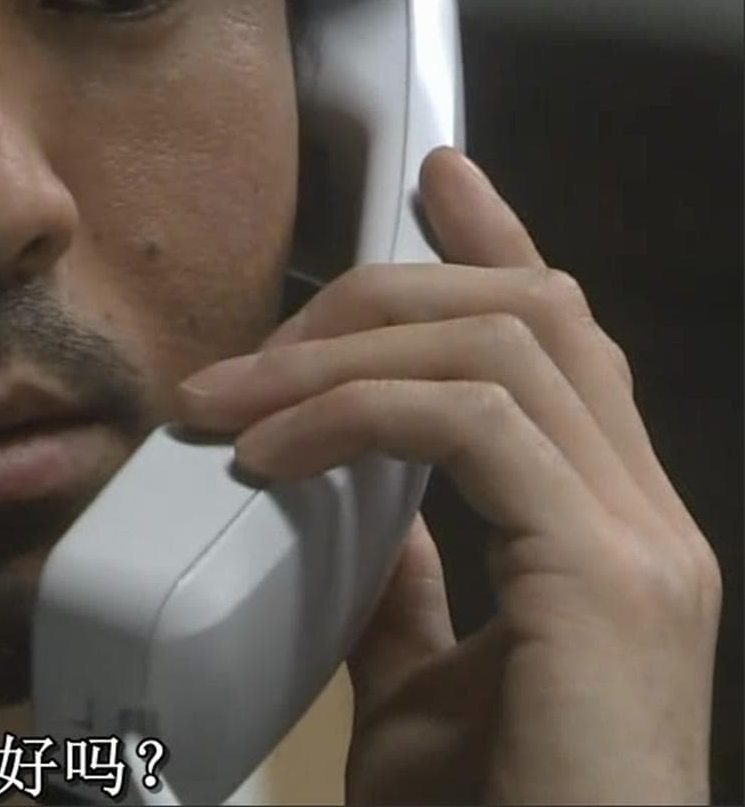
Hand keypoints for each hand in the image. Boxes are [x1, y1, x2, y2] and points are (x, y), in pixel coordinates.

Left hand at [175, 147, 721, 803]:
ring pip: (500, 346)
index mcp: (610, 532)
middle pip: (532, 315)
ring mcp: (639, 542)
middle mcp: (646, 518)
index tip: (436, 183)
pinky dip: (350, 414)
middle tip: (250, 348)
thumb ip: (408, 596)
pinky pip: (469, 424)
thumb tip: (353, 518)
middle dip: (382, 295)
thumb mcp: (424, 687)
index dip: (502, 246)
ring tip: (226, 405)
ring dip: (338, 353)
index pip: (569, 345)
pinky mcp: (605, 576)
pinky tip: (269, 455)